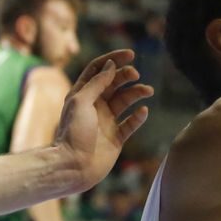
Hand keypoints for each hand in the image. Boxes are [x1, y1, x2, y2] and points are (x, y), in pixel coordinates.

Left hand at [53, 50, 153, 192]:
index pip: (99, 69)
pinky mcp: (116, 137)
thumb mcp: (81, 101)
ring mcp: (107, 121)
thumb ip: (97, 82)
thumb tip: (111, 65)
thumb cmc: (73, 132)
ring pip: (126, 100)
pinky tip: (143, 111)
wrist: (73, 166)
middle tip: (136, 75)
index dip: (113, 59)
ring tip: (148, 91)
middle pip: (114, 83)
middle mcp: (95, 106)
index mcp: (83, 95)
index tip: (130, 54)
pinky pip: (131, 123)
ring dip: (137, 93)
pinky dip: (139, 116)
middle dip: (126, 75)